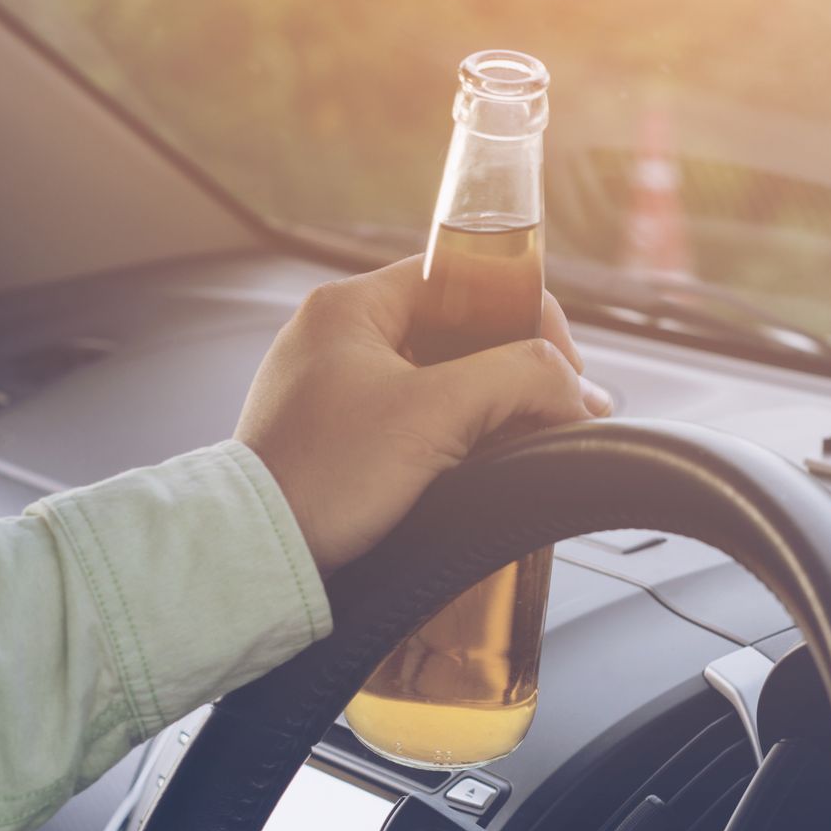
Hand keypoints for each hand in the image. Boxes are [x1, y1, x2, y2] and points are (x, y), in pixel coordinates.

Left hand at [235, 256, 611, 571]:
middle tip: (559, 408)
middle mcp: (340, 337)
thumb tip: (572, 387)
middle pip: (461, 330)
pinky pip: (419, 420)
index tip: (562, 364)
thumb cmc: (322, 477)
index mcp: (352, 306)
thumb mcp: (434, 413)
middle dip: (518, 368)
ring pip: (445, 379)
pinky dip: (461, 436)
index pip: (465, 276)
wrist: (258, 555)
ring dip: (494, 406)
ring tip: (534, 439)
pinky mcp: (343, 438)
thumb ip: (516, 378)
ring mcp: (338, 388)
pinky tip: (490, 464)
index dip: (526, 312)